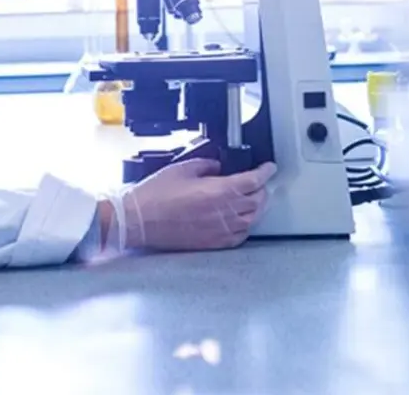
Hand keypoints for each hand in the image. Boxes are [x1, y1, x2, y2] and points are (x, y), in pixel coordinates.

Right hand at [102, 159, 276, 252]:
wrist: (139, 221)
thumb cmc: (155, 196)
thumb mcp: (182, 168)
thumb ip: (206, 165)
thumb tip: (217, 167)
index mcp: (219, 191)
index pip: (254, 181)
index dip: (265, 172)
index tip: (269, 167)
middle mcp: (224, 212)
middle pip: (258, 200)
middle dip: (263, 189)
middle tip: (260, 182)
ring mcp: (220, 230)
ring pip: (253, 219)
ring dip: (257, 208)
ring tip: (254, 199)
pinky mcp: (213, 243)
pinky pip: (240, 236)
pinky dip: (246, 226)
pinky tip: (242, 221)